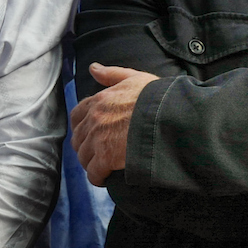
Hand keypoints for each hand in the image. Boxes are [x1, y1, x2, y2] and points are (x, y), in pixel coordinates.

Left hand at [72, 64, 158, 184]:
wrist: (170, 117)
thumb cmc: (158, 98)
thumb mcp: (136, 78)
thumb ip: (113, 74)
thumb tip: (93, 68)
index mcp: (100, 100)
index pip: (78, 114)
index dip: (82, 125)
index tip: (89, 132)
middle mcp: (94, 119)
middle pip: (78, 138)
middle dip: (85, 146)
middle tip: (96, 152)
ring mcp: (98, 139)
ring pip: (83, 156)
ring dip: (90, 162)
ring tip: (101, 167)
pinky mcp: (106, 158)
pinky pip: (93, 172)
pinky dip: (97, 177)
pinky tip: (104, 179)